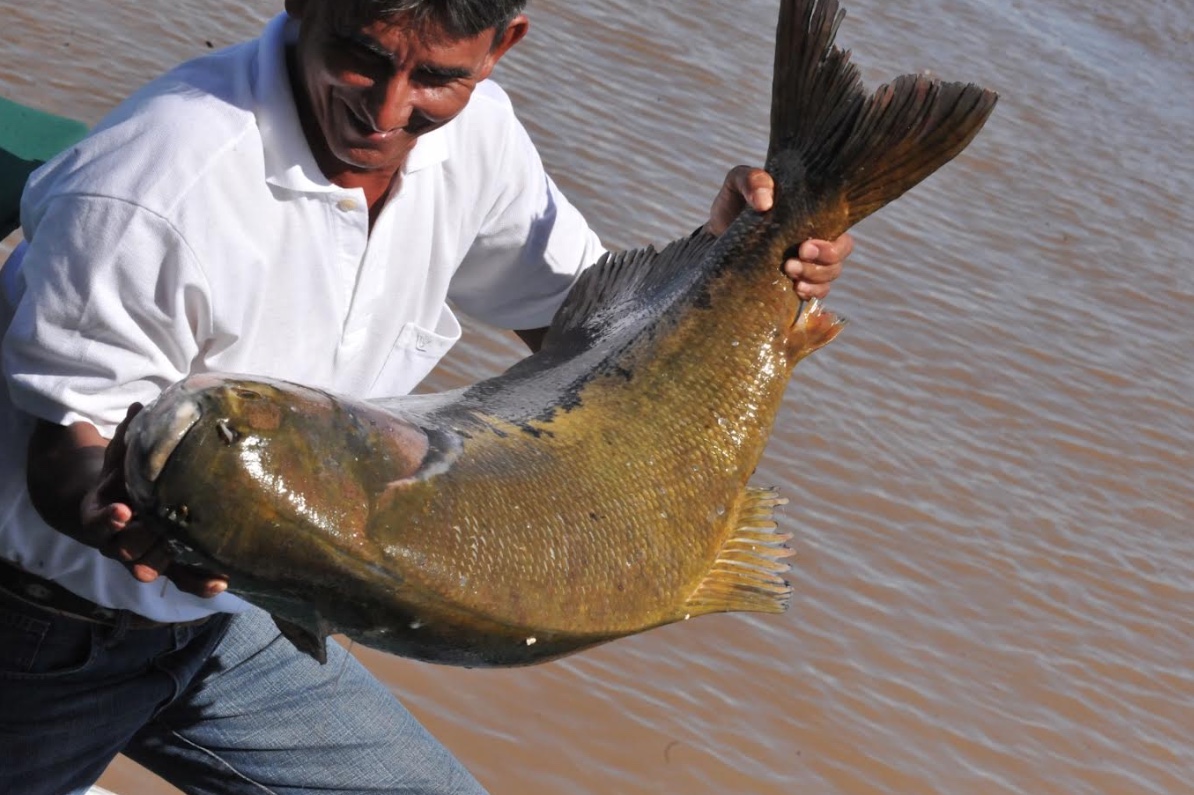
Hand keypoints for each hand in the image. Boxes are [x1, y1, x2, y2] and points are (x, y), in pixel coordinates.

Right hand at [78, 405, 227, 597]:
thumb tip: (141, 406)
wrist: (115, 505)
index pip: (97, 520)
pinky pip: (180, 577)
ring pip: (151, 566)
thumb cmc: (121, 476)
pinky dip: (198, 582)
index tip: (123, 511)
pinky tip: (222, 581)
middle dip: (143, 540)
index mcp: (100, 513)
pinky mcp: (165, 562)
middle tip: (161, 529)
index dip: (108, 518)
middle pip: (125, 549)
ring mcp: (141, 555)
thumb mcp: (119, 457)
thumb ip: (127, 437)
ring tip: (195, 555)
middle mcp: (116, 540)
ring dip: (171, 559)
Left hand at [706, 165, 853, 299]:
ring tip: (789, 270)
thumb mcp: (738, 184)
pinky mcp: (794, 281)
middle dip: (825, 259)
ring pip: (830, 274)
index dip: (833, 240)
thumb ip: (752, 180)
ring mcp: (805, 262)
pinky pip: (817, 292)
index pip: (839, 226)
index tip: (805, 244)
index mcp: (810, 214)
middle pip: (840, 252)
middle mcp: (814, 238)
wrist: (713, 238)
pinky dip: (812, 292)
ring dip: (815, 276)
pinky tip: (796, 289)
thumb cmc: (732, 206)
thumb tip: (765, 202)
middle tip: (797, 254)